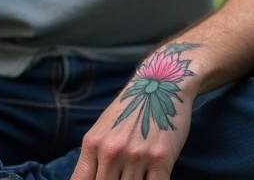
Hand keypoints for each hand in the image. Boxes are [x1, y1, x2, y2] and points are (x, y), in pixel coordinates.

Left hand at [70, 44, 198, 179]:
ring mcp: (135, 156)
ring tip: (137, 174)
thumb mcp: (102, 129)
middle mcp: (111, 152)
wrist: (161, 84)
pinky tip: (151, 177)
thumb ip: (93, 157)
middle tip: (120, 177)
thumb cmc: (130, 108)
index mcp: (93, 145)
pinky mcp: (160, 159)